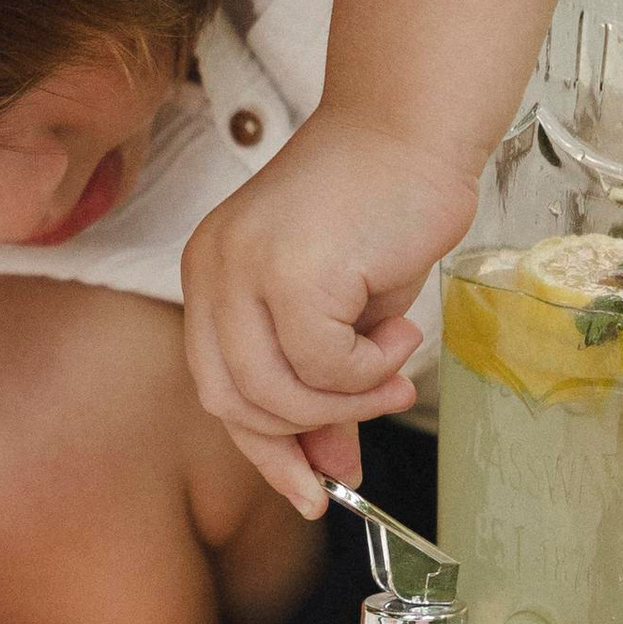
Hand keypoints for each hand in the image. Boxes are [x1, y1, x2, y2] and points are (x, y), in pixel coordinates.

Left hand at [180, 109, 474, 513]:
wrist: (413, 133)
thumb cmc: (380, 212)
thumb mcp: (341, 316)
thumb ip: (322, 388)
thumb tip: (329, 473)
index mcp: (209, 278)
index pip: (218, 389)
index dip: (265, 451)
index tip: (311, 491)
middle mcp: (211, 272)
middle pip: (233, 402)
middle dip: (306, 431)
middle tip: (372, 417)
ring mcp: (242, 269)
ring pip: (277, 394)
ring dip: (349, 400)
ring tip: (394, 370)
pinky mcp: (287, 270)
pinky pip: (325, 364)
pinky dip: (372, 366)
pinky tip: (401, 330)